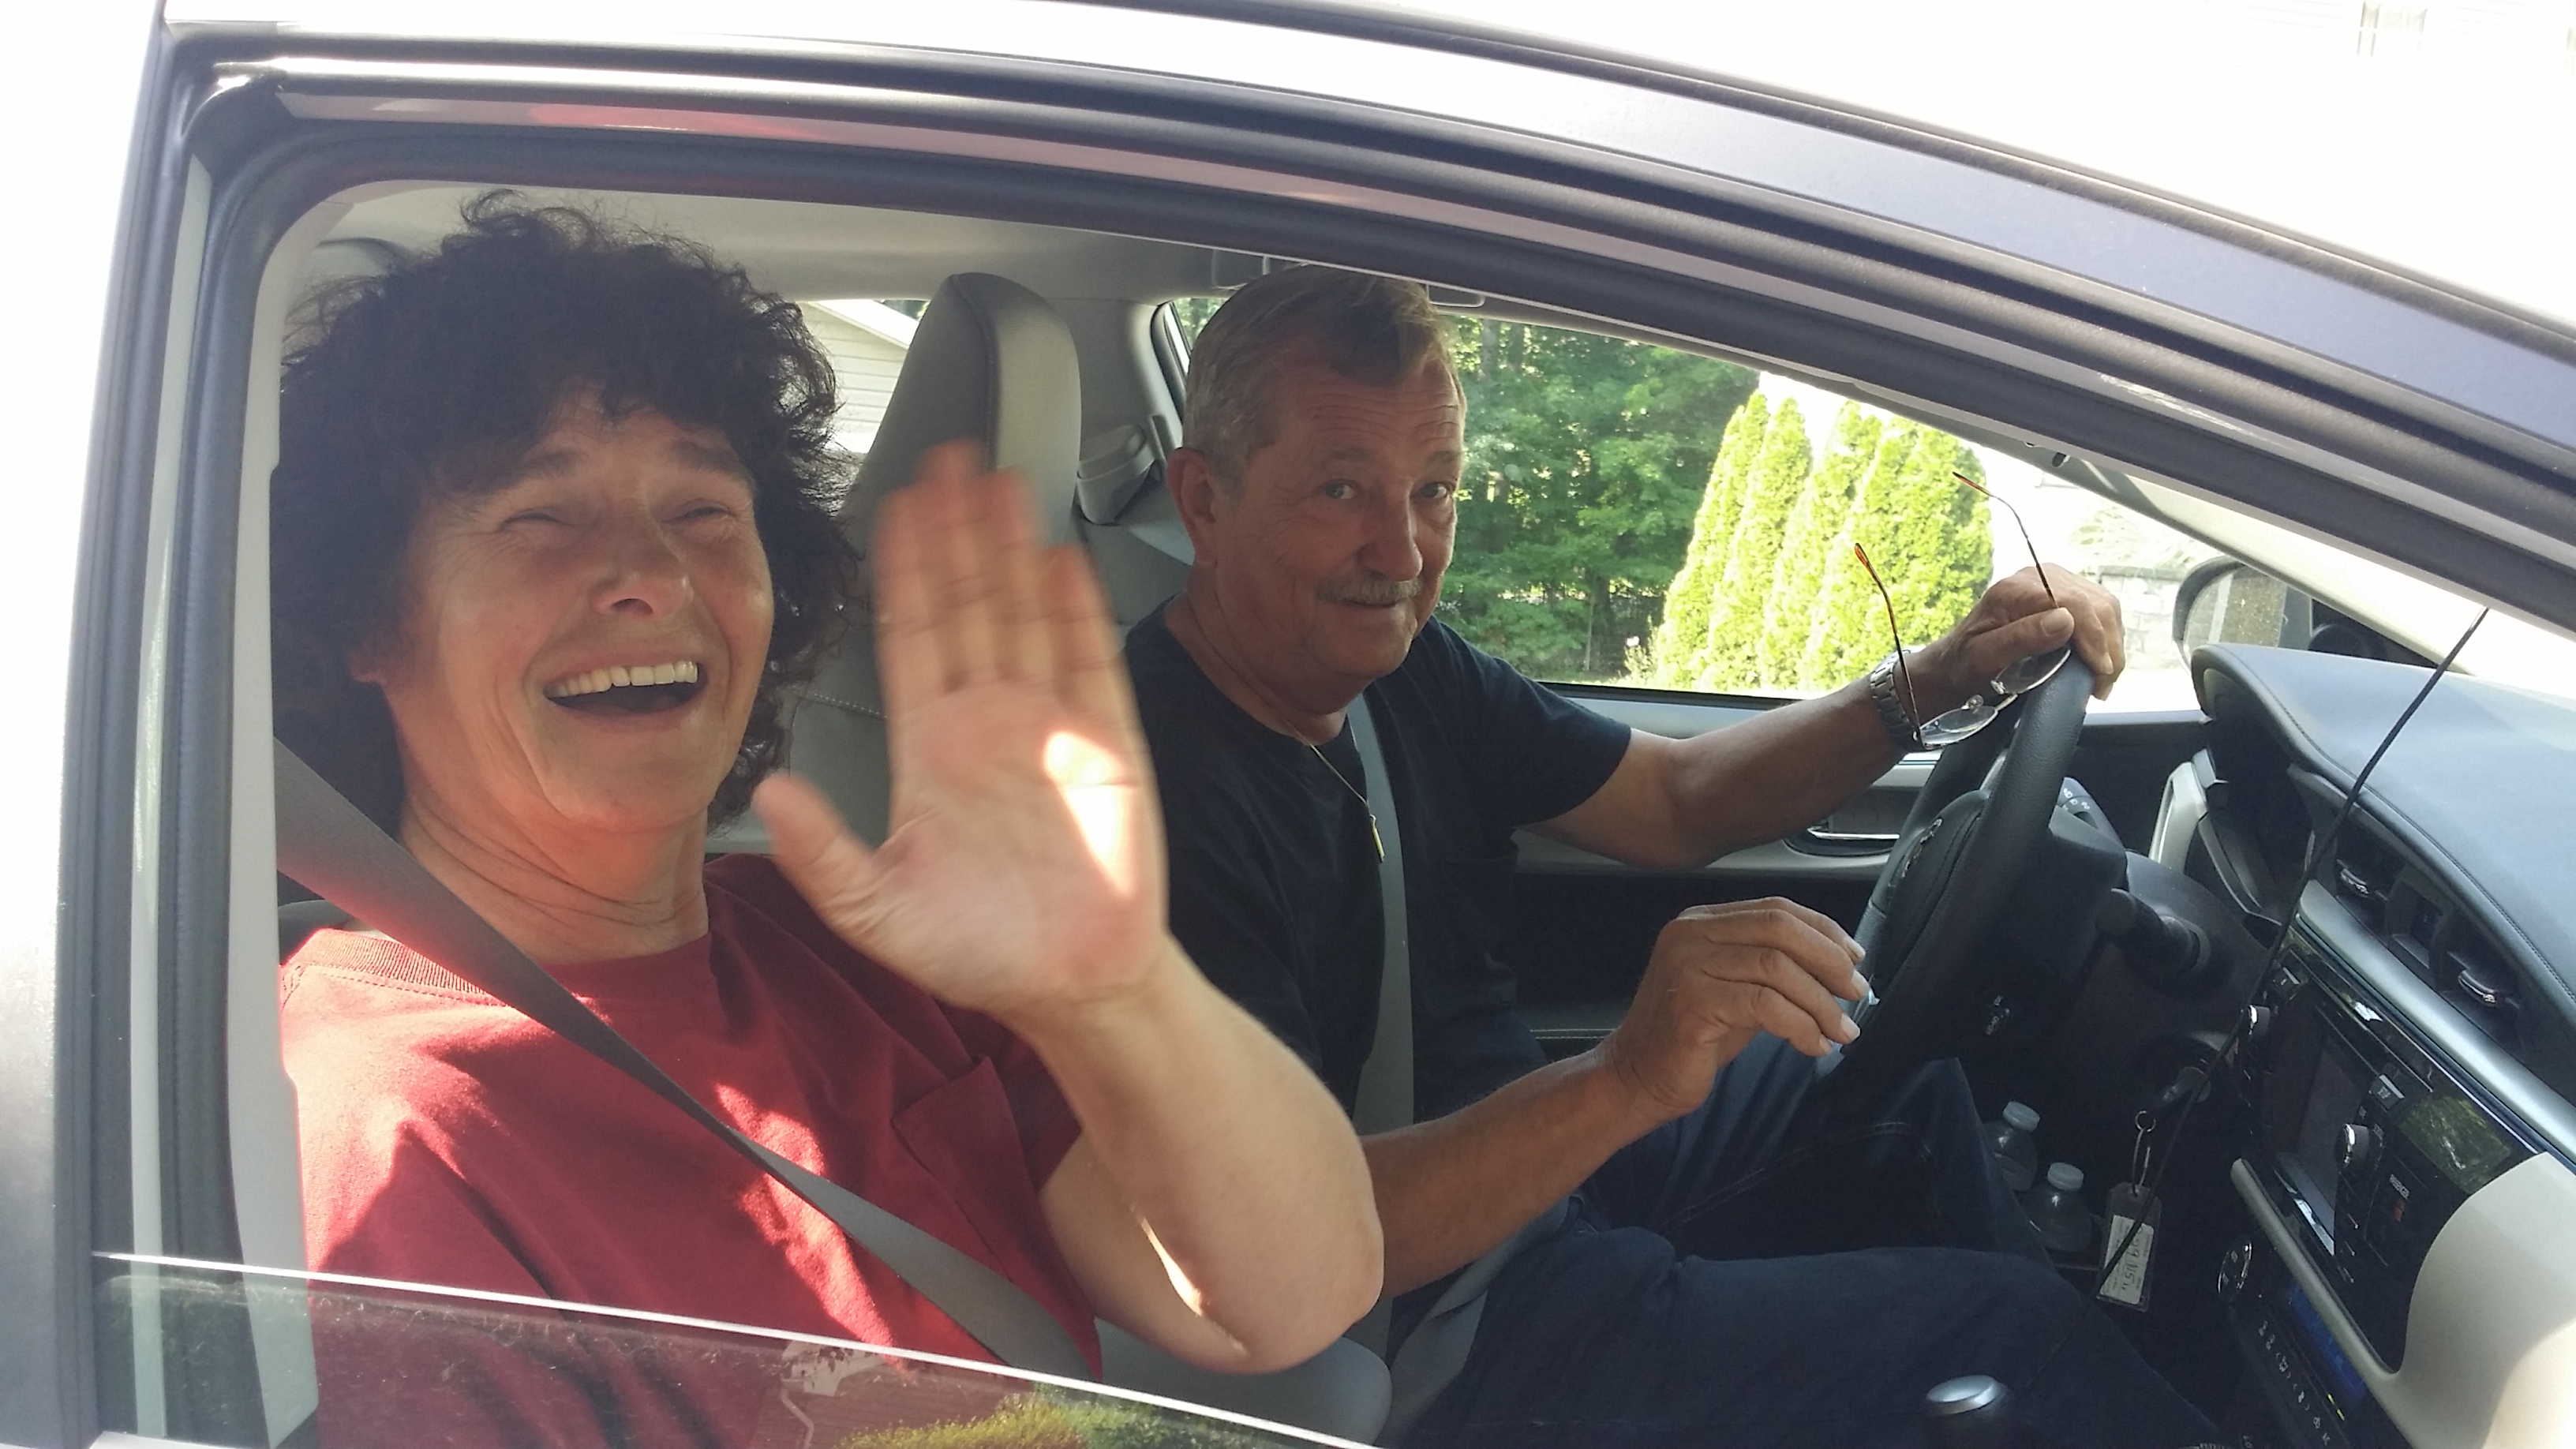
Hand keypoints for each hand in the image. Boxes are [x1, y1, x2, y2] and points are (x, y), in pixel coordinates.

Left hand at [753, 443, 1169, 1019]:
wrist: (1073, 986)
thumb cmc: (980, 952)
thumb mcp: (878, 910)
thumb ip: (823, 853)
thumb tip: (766, 796)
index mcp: (928, 749)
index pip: (910, 635)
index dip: (903, 570)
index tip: (894, 506)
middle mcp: (986, 722)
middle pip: (967, 603)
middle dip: (956, 531)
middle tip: (946, 458)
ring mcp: (1049, 725)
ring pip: (1023, 614)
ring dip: (1011, 549)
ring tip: (999, 482)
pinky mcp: (1106, 741)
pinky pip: (1088, 659)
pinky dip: (1076, 608)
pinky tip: (1059, 557)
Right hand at [1596, 898, 1867, 1123]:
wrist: (1636, 1078)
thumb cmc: (1690, 1039)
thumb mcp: (1735, 989)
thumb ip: (1772, 968)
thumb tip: (1837, 966)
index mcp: (1700, 923)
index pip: (1775, 909)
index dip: (1824, 931)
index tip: (1855, 958)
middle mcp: (1689, 935)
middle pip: (1779, 929)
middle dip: (1829, 961)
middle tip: (1855, 993)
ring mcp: (1687, 966)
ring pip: (1777, 968)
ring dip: (1821, 1003)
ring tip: (1841, 1031)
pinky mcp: (1691, 1003)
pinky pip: (1764, 1006)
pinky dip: (1800, 1026)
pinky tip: (1812, 1045)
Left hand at [1916, 564, 2124, 707]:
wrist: (1953, 663)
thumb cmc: (1963, 665)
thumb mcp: (1983, 659)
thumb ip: (2021, 639)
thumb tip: (2065, 621)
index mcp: (2016, 590)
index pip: (2075, 605)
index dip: (2095, 640)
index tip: (2100, 673)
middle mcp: (2037, 577)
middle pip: (2096, 604)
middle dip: (2108, 647)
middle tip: (2103, 685)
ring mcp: (2052, 582)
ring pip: (2104, 606)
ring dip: (2111, 643)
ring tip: (2102, 679)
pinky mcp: (2061, 593)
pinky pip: (2098, 610)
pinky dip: (2105, 637)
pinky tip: (2099, 662)